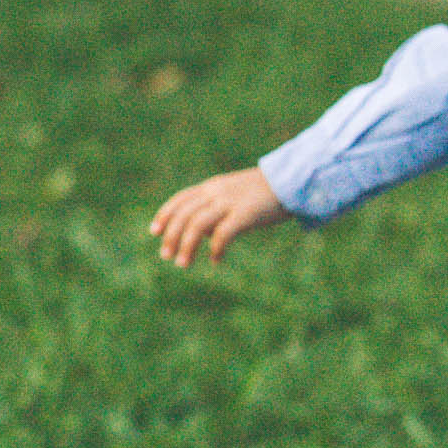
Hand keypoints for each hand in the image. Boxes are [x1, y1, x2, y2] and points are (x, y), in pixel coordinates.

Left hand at [149, 165, 285, 267]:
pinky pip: (223, 233)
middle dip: (172, 236)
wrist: (292, 183)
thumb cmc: (263, 195)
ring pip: (197, 225)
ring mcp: (230, 202)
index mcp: (212, 187)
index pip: (180, 200)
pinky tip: (216, 260)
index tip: (154, 232)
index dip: (165, 215)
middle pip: (184, 215)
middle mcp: (216, 193)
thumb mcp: (233, 196)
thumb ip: (214, 210)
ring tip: (183, 264)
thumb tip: (200, 235)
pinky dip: (216, 248)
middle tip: (166, 256)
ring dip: (187, 246)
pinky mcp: (245, 214)